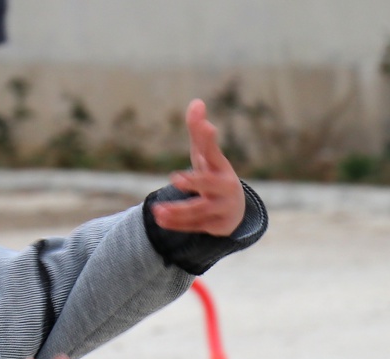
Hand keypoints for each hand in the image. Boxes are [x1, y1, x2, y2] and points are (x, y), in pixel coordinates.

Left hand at [150, 99, 245, 236]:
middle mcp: (224, 187)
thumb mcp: (206, 156)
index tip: (206, 128)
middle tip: (175, 178)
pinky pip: (194, 226)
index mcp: (221, 167)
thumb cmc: (214, 175)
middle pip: (209, 184)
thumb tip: (196, 102)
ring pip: (199, 210)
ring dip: (178, 210)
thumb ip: (198, 132)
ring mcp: (222, 208)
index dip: (208, 140)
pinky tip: (160, 220)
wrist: (232, 210)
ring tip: (157, 210)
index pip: (214, 151)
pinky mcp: (215, 226)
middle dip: (194, 181)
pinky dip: (176, 224)